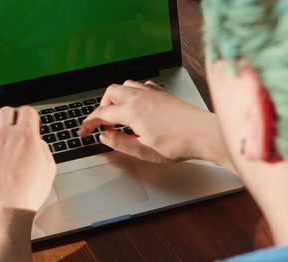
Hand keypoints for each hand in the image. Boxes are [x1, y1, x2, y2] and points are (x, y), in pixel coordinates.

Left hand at [0, 106, 55, 214]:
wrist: (6, 208)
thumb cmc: (28, 193)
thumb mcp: (49, 168)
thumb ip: (43, 149)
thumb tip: (37, 143)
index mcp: (26, 136)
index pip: (28, 111)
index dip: (30, 114)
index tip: (30, 119)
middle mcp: (4, 135)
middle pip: (6, 111)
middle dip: (12, 115)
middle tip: (14, 122)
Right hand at [79, 80, 230, 166]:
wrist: (204, 134)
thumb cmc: (179, 144)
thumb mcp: (144, 151)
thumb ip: (120, 143)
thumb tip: (105, 136)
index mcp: (132, 111)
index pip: (101, 113)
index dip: (88, 123)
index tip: (84, 132)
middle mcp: (140, 97)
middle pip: (110, 92)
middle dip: (101, 106)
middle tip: (102, 122)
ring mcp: (153, 93)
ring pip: (126, 85)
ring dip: (117, 97)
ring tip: (118, 112)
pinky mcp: (164, 94)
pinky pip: (143, 85)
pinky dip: (135, 92)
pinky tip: (139, 102)